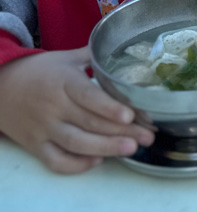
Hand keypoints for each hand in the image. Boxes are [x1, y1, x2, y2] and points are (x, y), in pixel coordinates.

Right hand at [0, 49, 154, 173]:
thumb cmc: (39, 72)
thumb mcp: (65, 59)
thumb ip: (93, 57)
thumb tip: (124, 47)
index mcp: (64, 82)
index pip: (88, 96)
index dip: (109, 108)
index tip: (130, 115)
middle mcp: (53, 107)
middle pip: (90, 122)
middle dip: (122, 132)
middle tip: (148, 136)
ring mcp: (43, 128)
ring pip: (76, 143)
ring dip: (105, 148)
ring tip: (131, 150)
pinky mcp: (34, 146)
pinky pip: (55, 160)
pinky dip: (76, 165)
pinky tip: (98, 161)